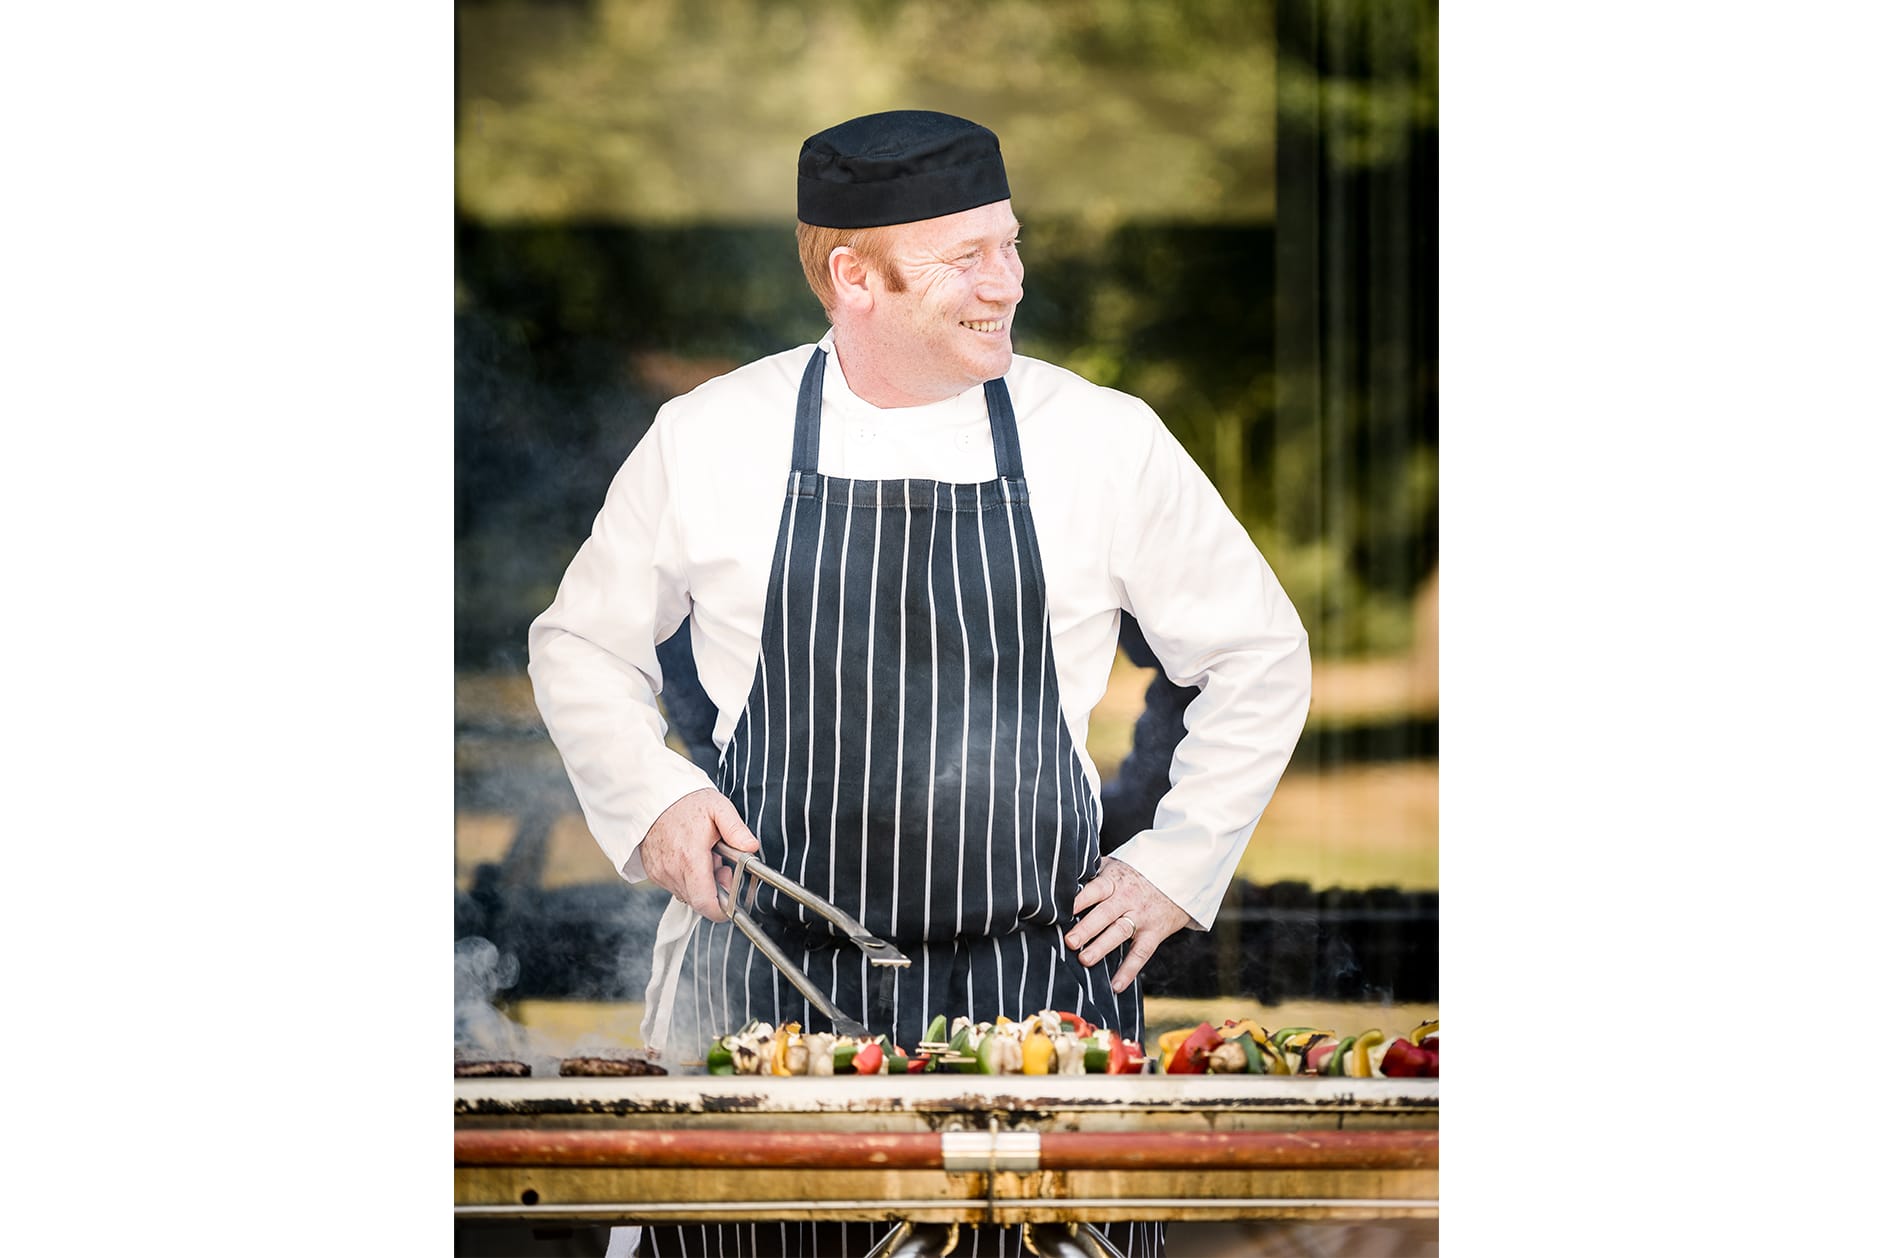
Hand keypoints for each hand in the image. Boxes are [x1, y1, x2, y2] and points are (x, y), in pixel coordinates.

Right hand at [638, 788, 760, 922]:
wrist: (655, 797)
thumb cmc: (687, 802)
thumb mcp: (719, 808)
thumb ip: (736, 830)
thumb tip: (751, 848)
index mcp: (691, 857)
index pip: (705, 902)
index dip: (721, 910)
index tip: (731, 902)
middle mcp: (672, 870)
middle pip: (698, 901)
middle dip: (714, 891)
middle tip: (721, 865)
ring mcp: (660, 873)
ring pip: (687, 895)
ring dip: (700, 884)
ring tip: (705, 857)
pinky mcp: (653, 872)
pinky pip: (675, 886)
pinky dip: (686, 879)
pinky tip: (689, 858)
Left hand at [1064, 856, 1192, 992]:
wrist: (1178, 877)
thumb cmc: (1135, 874)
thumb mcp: (1114, 866)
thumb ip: (1091, 872)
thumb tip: (1060, 882)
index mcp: (1114, 881)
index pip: (1095, 890)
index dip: (1080, 900)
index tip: (1062, 911)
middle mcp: (1127, 899)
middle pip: (1105, 913)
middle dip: (1087, 928)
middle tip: (1070, 941)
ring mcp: (1142, 917)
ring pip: (1120, 932)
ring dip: (1102, 947)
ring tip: (1084, 960)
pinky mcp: (1153, 933)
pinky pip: (1140, 954)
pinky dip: (1129, 971)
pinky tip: (1115, 986)